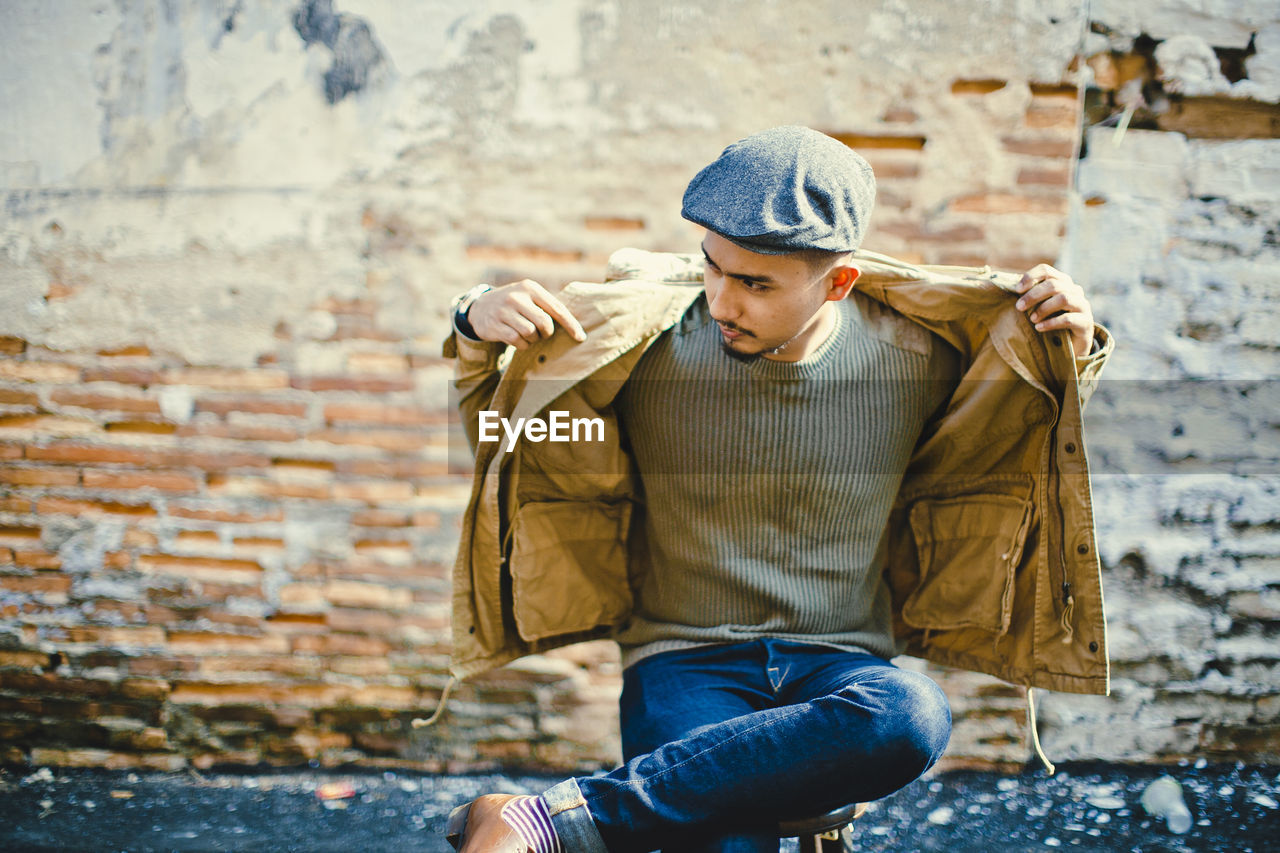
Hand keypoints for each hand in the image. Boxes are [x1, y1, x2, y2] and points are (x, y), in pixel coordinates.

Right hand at [467, 279, 585, 348]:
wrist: (480, 307)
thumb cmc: (514, 305)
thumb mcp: (528, 296)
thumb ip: (547, 306)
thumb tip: (574, 325)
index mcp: (530, 287)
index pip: (556, 307)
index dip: (570, 324)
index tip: (581, 337)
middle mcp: (516, 296)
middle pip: (545, 323)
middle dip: (546, 333)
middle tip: (541, 333)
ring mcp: (504, 311)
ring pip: (530, 333)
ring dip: (533, 339)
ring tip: (527, 335)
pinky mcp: (494, 325)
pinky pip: (517, 341)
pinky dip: (522, 345)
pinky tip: (518, 340)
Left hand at [1014, 264, 1093, 357]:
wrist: (1071, 344)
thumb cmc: (1050, 321)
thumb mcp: (1039, 307)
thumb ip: (1028, 295)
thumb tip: (1005, 286)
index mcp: (1062, 282)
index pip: (1046, 270)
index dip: (1031, 277)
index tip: (1017, 289)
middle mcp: (1074, 290)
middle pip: (1054, 285)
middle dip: (1033, 295)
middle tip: (1019, 307)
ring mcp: (1082, 305)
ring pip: (1063, 298)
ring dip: (1044, 308)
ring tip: (1032, 319)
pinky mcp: (1086, 322)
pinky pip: (1068, 318)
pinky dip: (1051, 323)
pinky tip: (1039, 328)